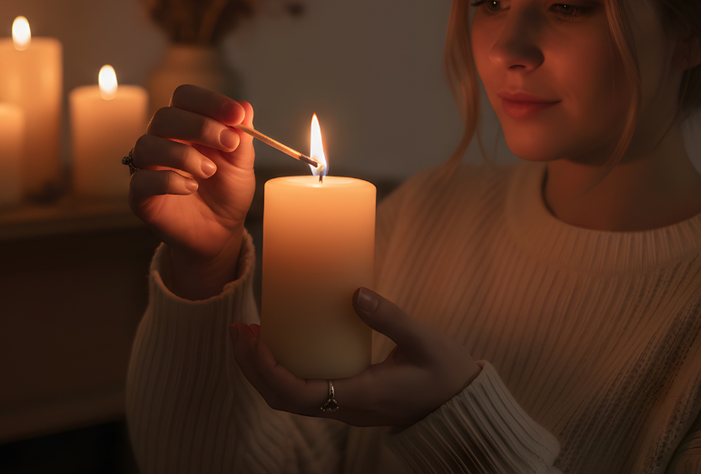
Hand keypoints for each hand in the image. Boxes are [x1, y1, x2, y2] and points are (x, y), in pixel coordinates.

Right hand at [128, 85, 255, 296]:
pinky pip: (141, 180)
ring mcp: (148, 167)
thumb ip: (241, 137)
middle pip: (164, 116)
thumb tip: (245, 106)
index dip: (209, 101)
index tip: (237, 115)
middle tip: (229, 144)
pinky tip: (191, 187)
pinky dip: (168, 181)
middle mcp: (162, 140)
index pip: (185, 97)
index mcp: (185, 125)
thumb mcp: (241, 164)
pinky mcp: (140, 195)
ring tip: (209, 172)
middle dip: (200, 126)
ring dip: (183, 155)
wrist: (219, 232)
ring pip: (147, 145)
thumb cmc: (226, 192)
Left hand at [230, 287, 481, 428]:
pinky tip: (276, 342)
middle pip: (281, 399)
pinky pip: (301, 391)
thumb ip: (391, 317)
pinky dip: (279, 369)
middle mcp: (345, 409)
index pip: (300, 395)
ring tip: (248, 334)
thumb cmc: (446, 372)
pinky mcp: (345, 398)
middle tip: (239, 329)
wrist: (461, 404)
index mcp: (361, 396)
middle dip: (253, 366)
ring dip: (261, 369)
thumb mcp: (424, 340)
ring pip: (287, 398)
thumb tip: (355, 293)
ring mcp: (343, 407)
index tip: (255, 338)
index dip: (269, 370)